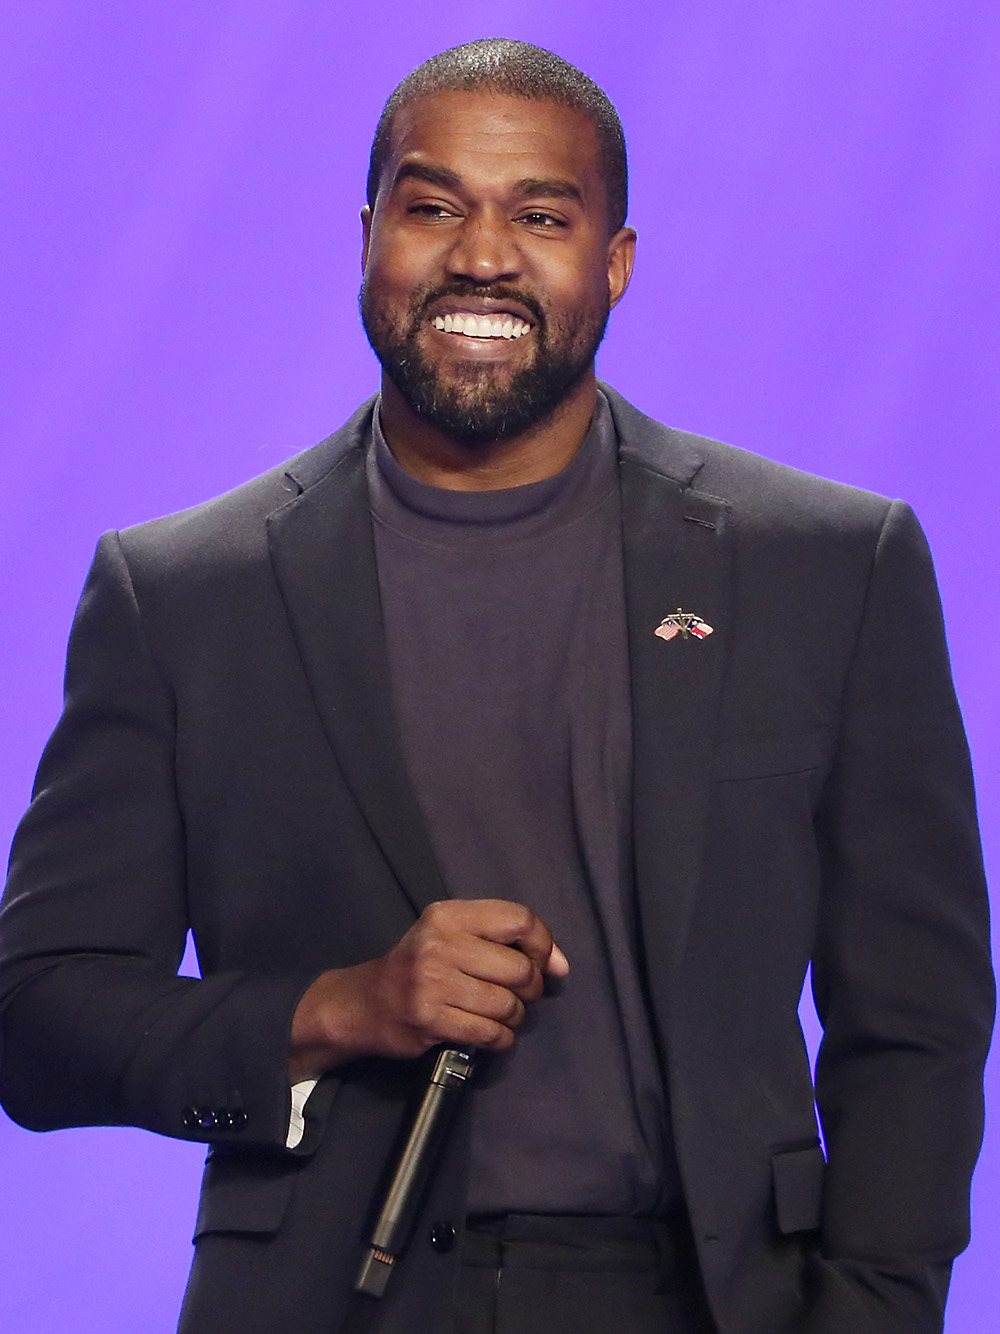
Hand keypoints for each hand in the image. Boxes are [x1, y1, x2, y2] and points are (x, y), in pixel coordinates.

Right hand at [288, 899, 568, 1080]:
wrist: (364, 1004)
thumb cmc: (419, 966)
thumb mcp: (452, 936)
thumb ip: (505, 942)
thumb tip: (561, 965)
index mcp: (449, 914)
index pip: (519, 919)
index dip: (544, 943)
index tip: (547, 964)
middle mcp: (439, 943)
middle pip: (519, 967)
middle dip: (530, 988)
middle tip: (519, 995)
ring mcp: (432, 982)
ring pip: (507, 1004)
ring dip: (515, 1017)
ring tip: (502, 1016)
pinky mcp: (429, 1019)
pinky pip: (490, 1032)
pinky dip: (501, 1038)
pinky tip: (493, 1034)